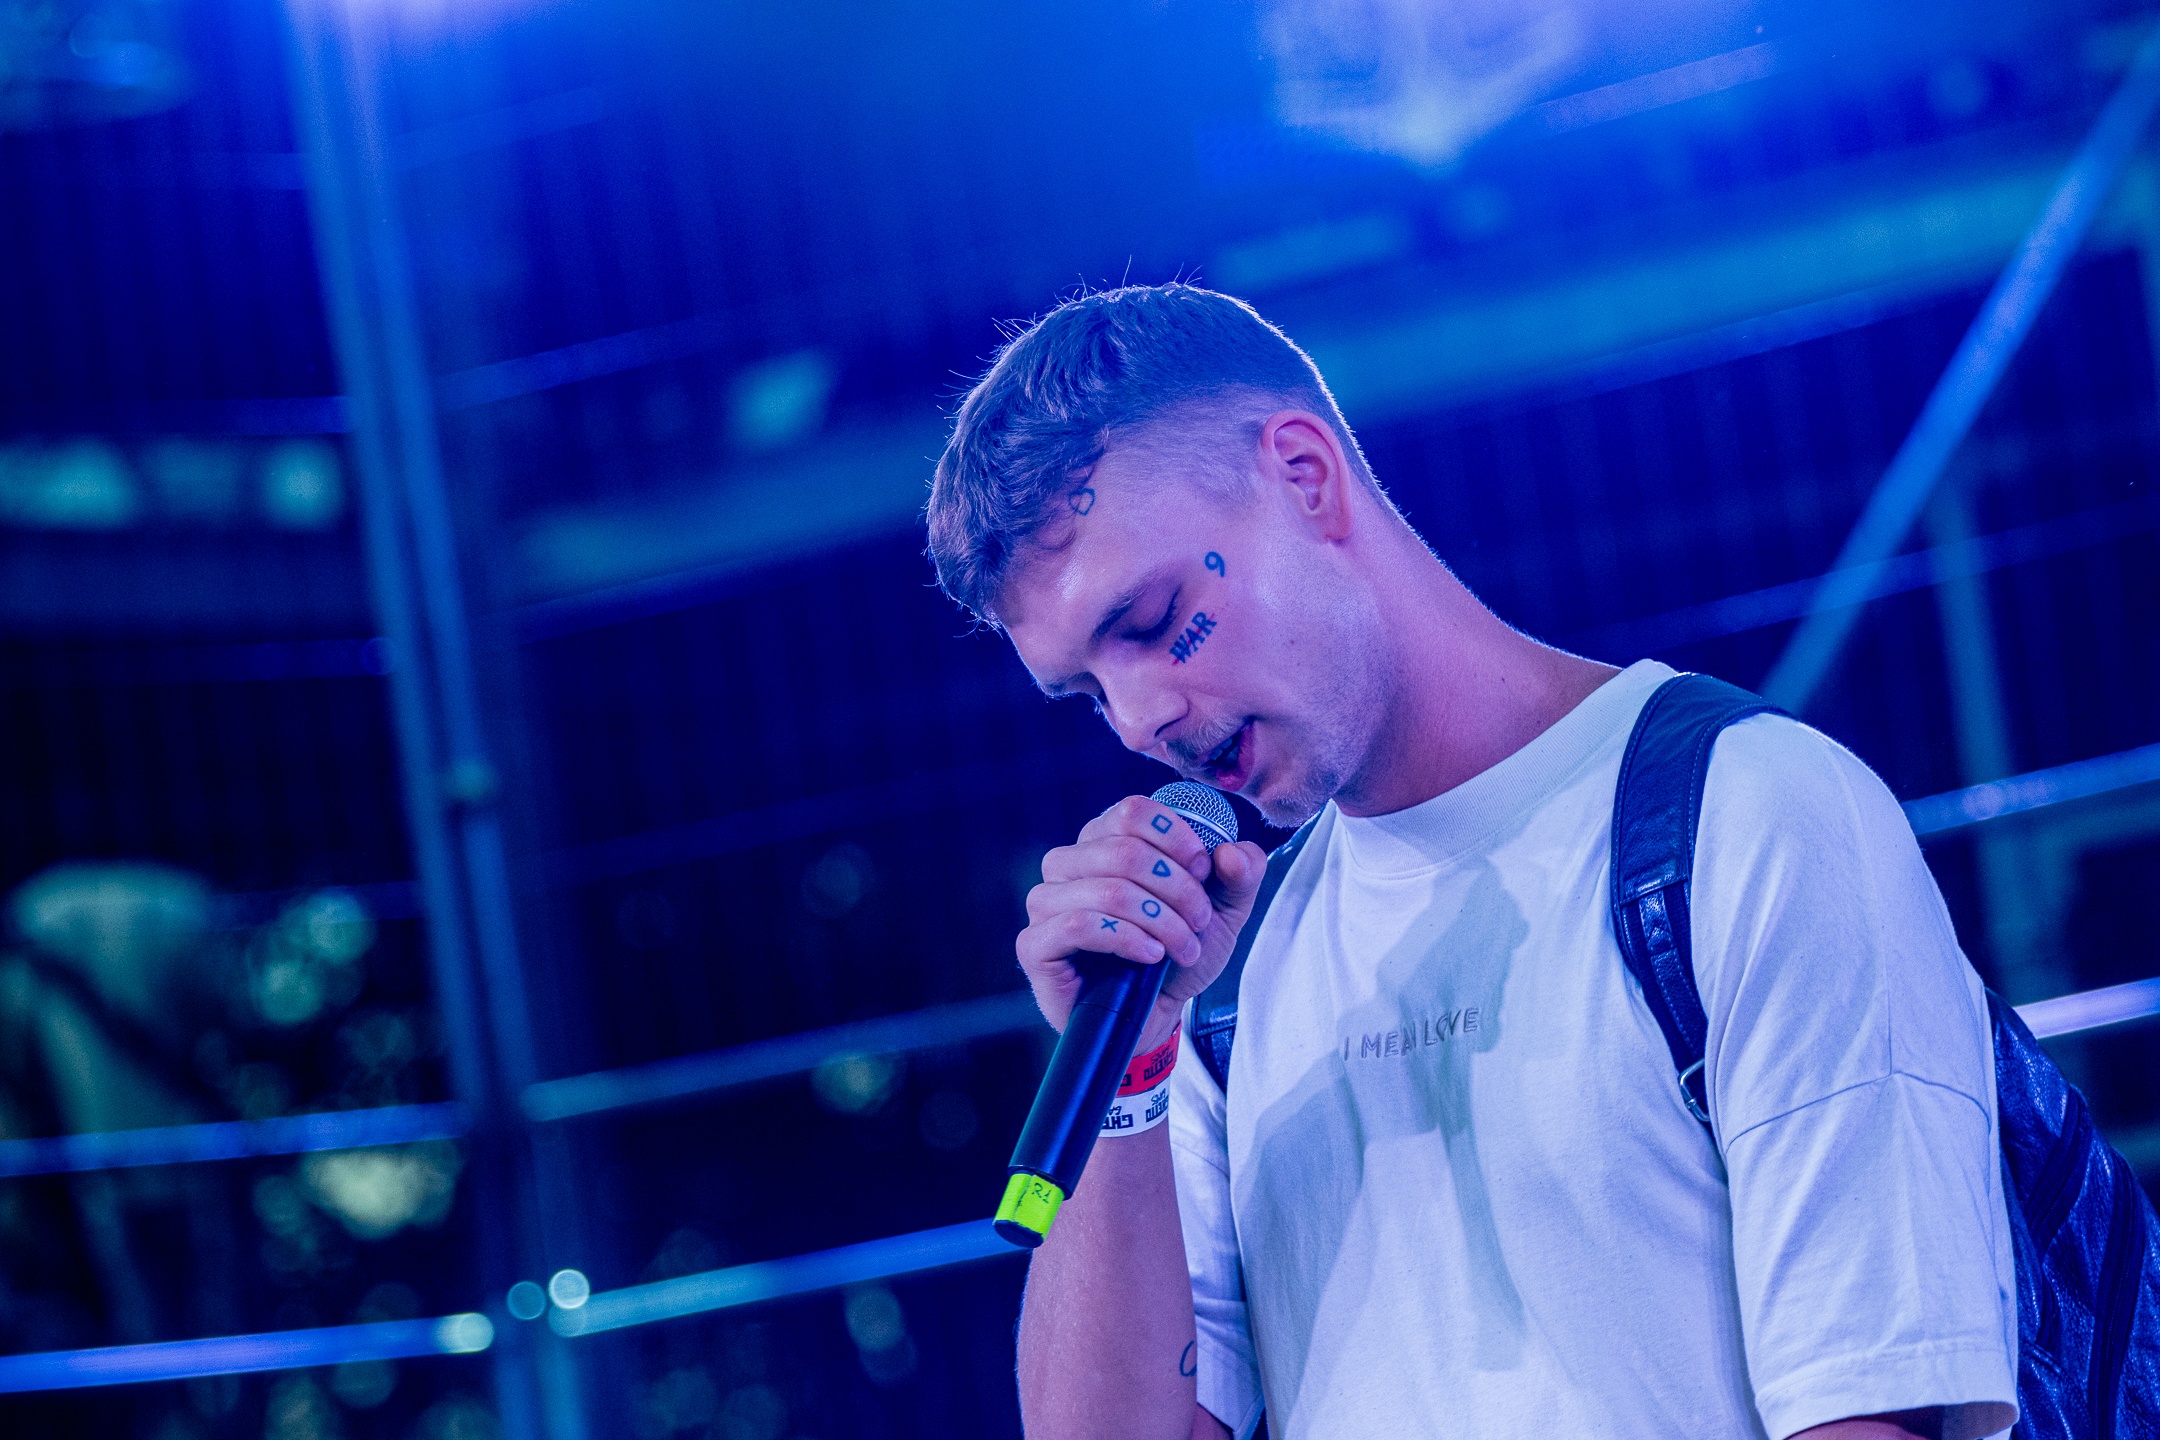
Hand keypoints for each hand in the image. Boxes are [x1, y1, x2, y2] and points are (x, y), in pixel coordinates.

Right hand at [1018, 795, 1269, 1050]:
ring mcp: (1045, 903)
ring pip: (1108, 889)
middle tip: (1200, 922)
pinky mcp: (1034, 944)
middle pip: (1126, 851)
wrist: (1154, 1017)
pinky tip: (1151, 956)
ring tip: (1183, 947)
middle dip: (1178, 890)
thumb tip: (1234, 852)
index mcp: (1104, 840)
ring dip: (1159, 920)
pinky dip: (1127, 939)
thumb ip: (1239, 876)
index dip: (1176, 838)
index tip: (1205, 872)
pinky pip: (1079, 926)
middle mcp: (1068, 864)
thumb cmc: (1177, 956)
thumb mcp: (1223, 913)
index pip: (1133, 812)